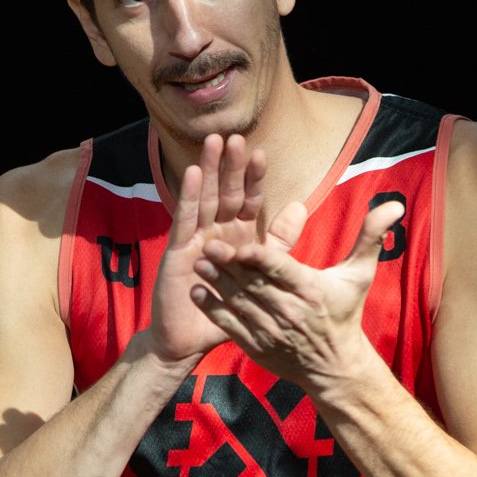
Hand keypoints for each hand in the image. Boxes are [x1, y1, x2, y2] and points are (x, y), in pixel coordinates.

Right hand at [142, 133, 272, 365]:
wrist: (191, 339)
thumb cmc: (226, 308)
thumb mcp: (259, 272)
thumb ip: (278, 241)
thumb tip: (299, 207)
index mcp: (237, 237)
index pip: (247, 202)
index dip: (253, 179)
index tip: (262, 154)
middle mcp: (214, 233)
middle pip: (223, 193)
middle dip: (229, 166)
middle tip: (235, 136)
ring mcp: (194, 240)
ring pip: (203, 198)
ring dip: (207, 171)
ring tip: (213, 143)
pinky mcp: (177, 251)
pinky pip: (184, 219)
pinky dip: (187, 196)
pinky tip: (191, 173)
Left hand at [189, 196, 402, 395]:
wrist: (334, 366)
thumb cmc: (344, 313)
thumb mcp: (360, 274)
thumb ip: (371, 237)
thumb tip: (395, 205)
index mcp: (310, 289)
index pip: (283, 270)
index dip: (262, 259)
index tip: (244, 245)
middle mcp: (288, 310)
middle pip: (255, 284)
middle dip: (230, 265)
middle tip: (207, 244)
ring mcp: (270, 330)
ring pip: (238, 302)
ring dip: (216, 283)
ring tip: (197, 263)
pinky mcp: (256, 345)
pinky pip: (230, 325)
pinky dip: (212, 309)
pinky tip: (196, 291)